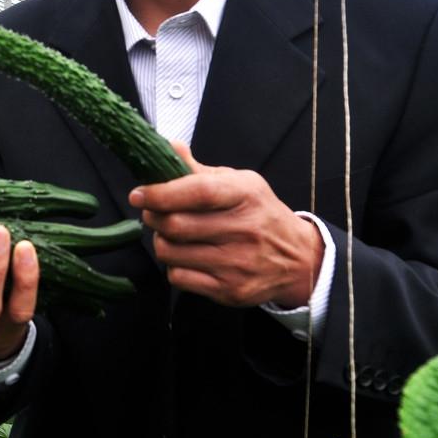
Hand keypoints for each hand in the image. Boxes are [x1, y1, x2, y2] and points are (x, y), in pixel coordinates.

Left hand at [130, 142, 323, 307]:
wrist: (298, 259)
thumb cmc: (259, 214)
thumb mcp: (239, 184)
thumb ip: (199, 170)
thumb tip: (169, 147)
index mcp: (246, 196)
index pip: (198, 192)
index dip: (162, 193)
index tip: (139, 194)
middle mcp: (244, 230)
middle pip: (176, 225)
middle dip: (153, 217)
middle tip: (153, 212)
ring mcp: (237, 264)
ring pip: (171, 252)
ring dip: (161, 241)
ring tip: (171, 235)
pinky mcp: (230, 290)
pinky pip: (178, 278)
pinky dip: (173, 266)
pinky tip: (186, 257)